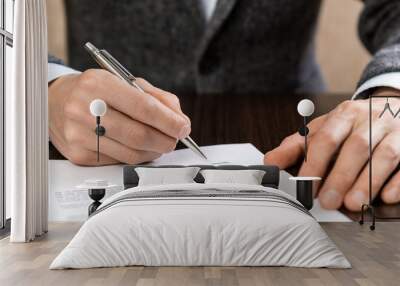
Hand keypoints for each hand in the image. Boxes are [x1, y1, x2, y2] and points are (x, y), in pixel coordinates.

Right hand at [49, 69, 190, 165]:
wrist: (55, 101)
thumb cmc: (94, 91)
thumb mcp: (124, 82)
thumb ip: (156, 98)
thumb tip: (179, 120)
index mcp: (98, 84)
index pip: (143, 107)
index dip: (169, 121)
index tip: (183, 127)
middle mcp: (85, 109)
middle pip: (138, 135)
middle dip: (165, 140)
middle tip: (174, 139)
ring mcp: (80, 135)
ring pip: (131, 153)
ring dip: (153, 152)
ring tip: (159, 143)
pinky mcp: (79, 155)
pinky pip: (119, 162)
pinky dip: (136, 157)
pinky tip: (138, 148)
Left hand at [264, 88, 399, 210]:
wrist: (393, 108)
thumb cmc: (352, 125)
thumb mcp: (322, 129)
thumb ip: (296, 146)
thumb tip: (270, 164)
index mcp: (344, 114)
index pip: (326, 138)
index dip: (315, 164)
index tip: (306, 186)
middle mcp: (371, 119)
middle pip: (356, 147)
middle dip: (341, 176)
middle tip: (328, 202)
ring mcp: (396, 131)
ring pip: (385, 155)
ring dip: (368, 182)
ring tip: (353, 204)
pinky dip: (399, 181)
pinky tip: (388, 196)